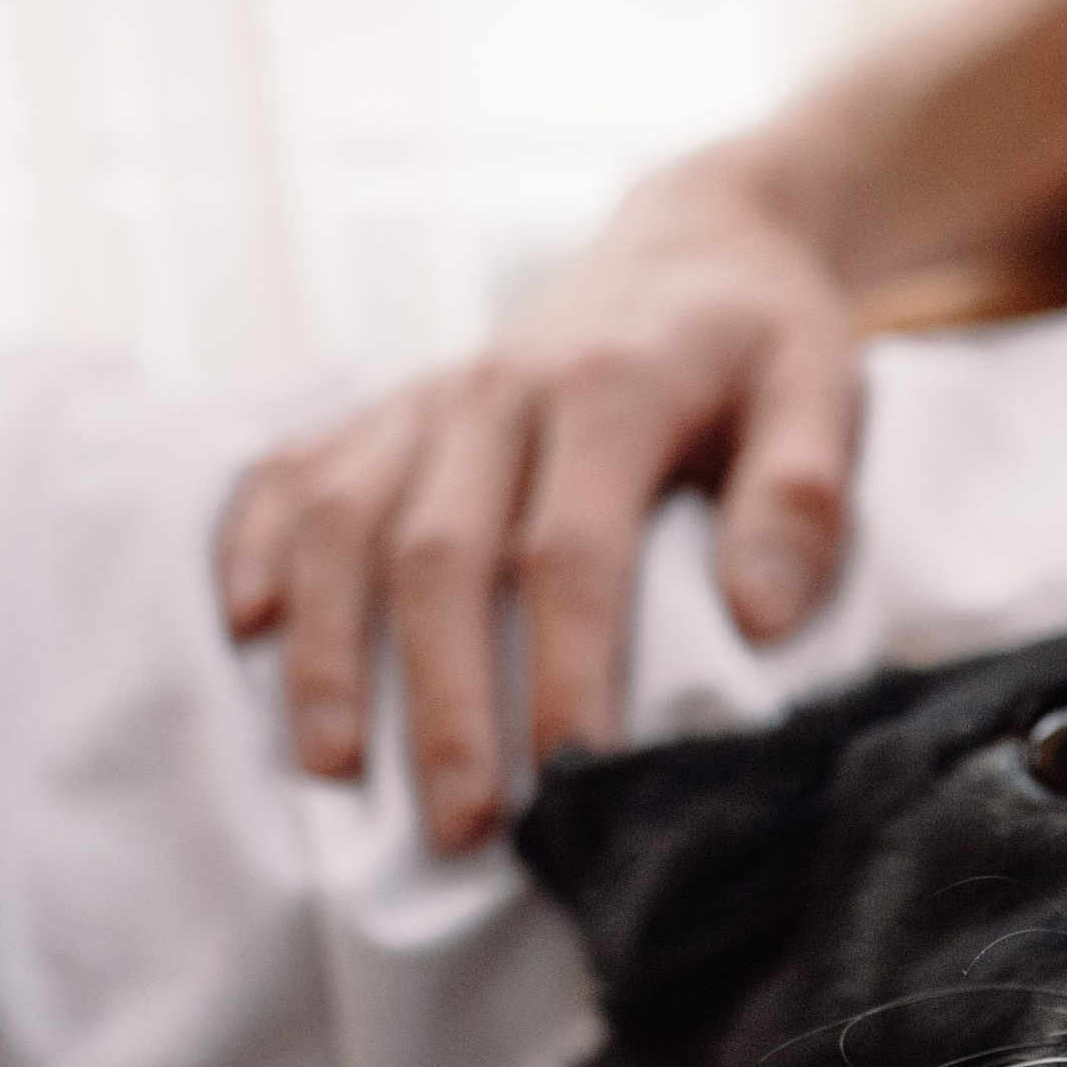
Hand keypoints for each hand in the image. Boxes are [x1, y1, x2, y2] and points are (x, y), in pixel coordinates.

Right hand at [218, 156, 861, 852]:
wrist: (694, 242)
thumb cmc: (764, 338)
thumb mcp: (824, 387)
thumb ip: (801, 493)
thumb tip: (763, 616)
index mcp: (608, 387)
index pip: (571, 550)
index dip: (567, 670)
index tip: (578, 777)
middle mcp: (498, 388)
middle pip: (441, 553)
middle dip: (443, 698)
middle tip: (460, 824)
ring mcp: (432, 397)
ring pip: (347, 518)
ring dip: (331, 647)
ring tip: (332, 767)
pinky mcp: (392, 407)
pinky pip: (297, 467)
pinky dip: (255, 541)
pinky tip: (243, 629)